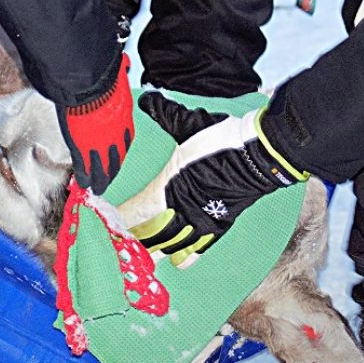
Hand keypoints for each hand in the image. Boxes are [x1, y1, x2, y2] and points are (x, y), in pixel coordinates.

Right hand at [58, 54, 133, 194]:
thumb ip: (120, 76)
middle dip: (111, 171)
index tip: (117, 154)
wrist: (89, 86)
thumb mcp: (118, 76)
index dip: (120, 149)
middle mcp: (115, 137)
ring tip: (96, 188)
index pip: (124, 140)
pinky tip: (82, 182)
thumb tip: (124, 63)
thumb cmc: (103, 78)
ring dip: (98, 179)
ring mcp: (99, 145)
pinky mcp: (82, 148)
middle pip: (115, 159)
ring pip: (100, 168)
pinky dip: (82, 175)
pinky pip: (83, 165)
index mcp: (124, 120)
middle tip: (108, 181)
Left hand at [121, 91, 306, 264]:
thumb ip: (163, 113)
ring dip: (154, 251)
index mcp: (166, 190)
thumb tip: (147, 99)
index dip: (119, 220)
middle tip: (116, 247)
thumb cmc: (221, 141)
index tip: (105, 223)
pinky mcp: (219, 226)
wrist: (259, 157)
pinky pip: (198, 248)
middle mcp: (180, 211)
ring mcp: (200, 222)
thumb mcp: (187, 124)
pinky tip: (178, 263)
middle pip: (149, 235)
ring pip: (171, 245)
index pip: (135, 213)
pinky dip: (186, 256)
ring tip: (138, 259)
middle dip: (132, 241)